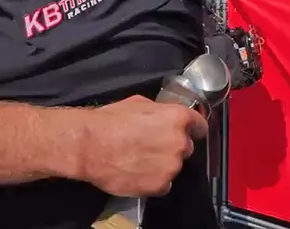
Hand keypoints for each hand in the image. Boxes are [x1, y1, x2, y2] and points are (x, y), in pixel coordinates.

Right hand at [78, 96, 208, 196]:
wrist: (90, 146)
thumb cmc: (110, 121)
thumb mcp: (137, 103)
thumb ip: (159, 111)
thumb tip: (163, 116)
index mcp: (177, 118)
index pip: (199, 126)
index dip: (193, 129)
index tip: (189, 132)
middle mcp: (180, 143)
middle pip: (185, 147)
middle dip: (171, 146)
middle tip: (150, 145)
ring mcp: (171, 166)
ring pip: (173, 166)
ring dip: (162, 164)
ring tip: (138, 160)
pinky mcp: (160, 186)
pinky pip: (164, 184)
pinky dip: (153, 180)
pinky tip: (136, 172)